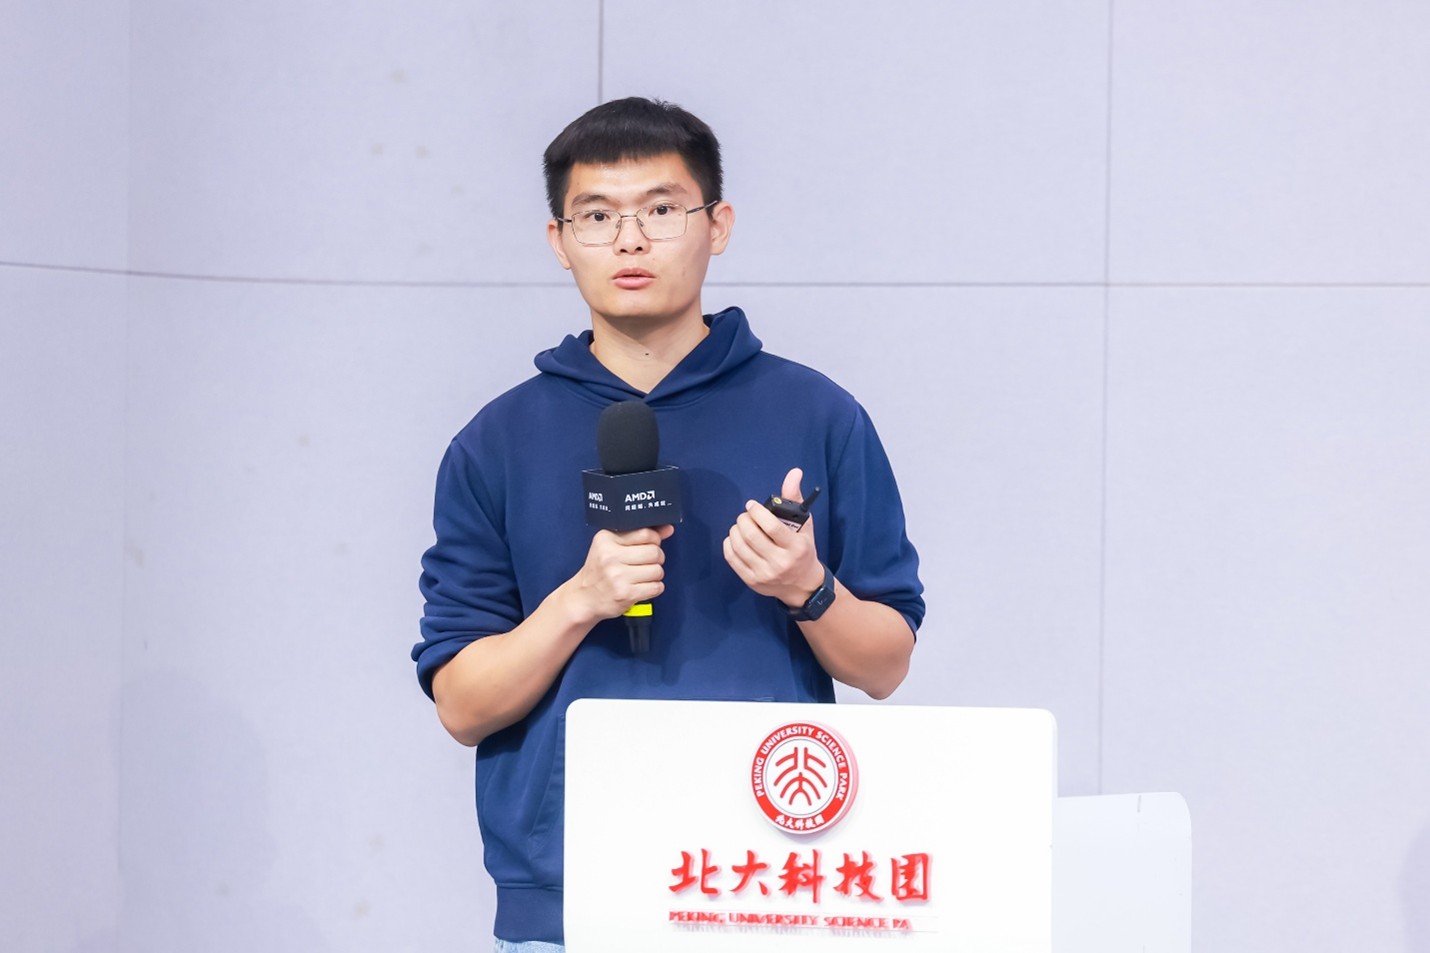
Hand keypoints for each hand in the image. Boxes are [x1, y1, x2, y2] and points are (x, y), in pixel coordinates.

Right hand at [570, 525, 673, 623]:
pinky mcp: (625, 594)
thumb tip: (667, 529)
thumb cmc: (600, 571)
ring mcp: (617, 576)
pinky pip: (656, 587)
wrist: (584, 598)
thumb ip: (639, 536)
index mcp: (606, 539)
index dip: (654, 540)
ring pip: (658, 570)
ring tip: (642, 576)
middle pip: (655, 552)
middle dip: (656, 558)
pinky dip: (654, 588)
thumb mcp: (612, 547)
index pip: (645, 533)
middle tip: (646, 563)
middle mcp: (610, 556)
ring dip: (655, 575)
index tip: (649, 545)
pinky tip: (641, 587)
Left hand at [723, 467, 823, 607]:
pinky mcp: (752, 582)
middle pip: (751, 536)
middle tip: (745, 515)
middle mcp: (780, 563)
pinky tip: (735, 538)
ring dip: (735, 530)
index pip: (771, 526)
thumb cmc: (803, 550)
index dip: (756, 512)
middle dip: (743, 520)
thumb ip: (796, 498)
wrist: (802, 585)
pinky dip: (729, 544)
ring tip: (740, 525)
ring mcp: (764, 574)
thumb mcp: (805, 525)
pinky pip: (732, 558)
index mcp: (796, 547)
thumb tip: (794, 472)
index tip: (751, 505)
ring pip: (739, 546)